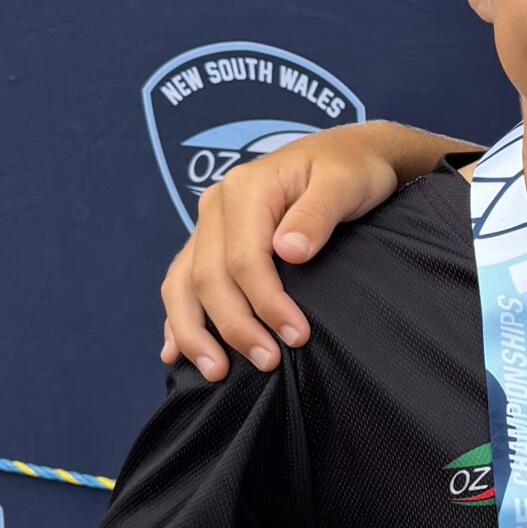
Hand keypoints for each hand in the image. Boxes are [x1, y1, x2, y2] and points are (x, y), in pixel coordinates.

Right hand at [161, 123, 462, 379]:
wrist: (348, 155)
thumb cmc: (352, 169)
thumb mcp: (345, 183)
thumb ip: (318, 214)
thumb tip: (288, 251)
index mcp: (247, 189)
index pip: (245, 258)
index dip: (266, 302)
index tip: (296, 336)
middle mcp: (216, 205)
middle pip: (209, 276)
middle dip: (234, 326)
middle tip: (267, 363)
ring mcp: (208, 224)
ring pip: (183, 283)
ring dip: (194, 332)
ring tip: (216, 372)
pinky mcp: (210, 241)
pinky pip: (182, 281)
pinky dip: (178, 318)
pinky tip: (174, 352)